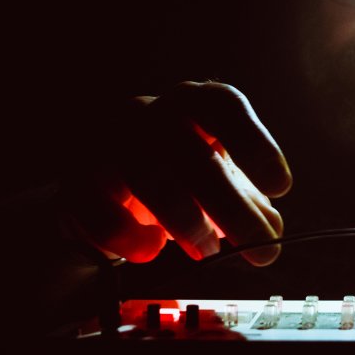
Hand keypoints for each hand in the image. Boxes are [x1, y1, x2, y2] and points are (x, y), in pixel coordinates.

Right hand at [60, 82, 291, 265]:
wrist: (100, 187)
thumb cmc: (173, 174)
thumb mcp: (217, 183)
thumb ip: (247, 203)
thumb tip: (271, 232)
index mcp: (189, 103)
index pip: (221, 105)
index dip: (253, 142)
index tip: (280, 186)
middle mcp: (147, 113)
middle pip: (192, 153)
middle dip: (230, 206)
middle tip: (260, 247)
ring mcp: (105, 143)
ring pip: (148, 176)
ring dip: (186, 221)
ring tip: (209, 251)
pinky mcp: (74, 181)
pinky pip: (100, 210)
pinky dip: (131, 237)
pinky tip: (150, 248)